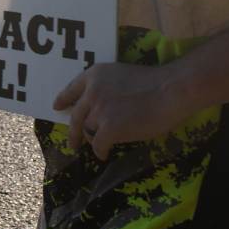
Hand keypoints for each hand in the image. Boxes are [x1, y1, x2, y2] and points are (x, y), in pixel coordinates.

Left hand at [52, 62, 192, 159]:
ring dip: (92, 139)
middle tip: (73, 143)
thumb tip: (97, 108)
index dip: (64, 99)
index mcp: (95, 74)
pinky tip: (105, 154)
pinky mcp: (108, 128)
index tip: (57, 107)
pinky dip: (101, 151)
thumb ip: (106, 88)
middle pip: (76, 116)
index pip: (72, 88)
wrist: (170, 90)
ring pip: (87, 131)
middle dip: (73, 131)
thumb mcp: (121, 76)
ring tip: (100, 145)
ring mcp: (99, 110)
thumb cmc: (154, 83)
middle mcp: (92, 91)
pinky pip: (98, 145)